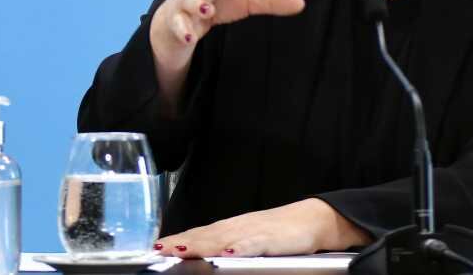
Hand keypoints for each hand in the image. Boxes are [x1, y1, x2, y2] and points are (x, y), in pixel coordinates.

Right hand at [150, 0, 305, 60]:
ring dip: (196, 4)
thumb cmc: (216, 4)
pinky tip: (191, 37)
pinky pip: (176, 24)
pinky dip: (183, 30)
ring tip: (207, 12)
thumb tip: (301, 3)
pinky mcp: (175, 23)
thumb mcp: (245, 2)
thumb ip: (271, 1)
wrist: (178, 22)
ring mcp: (184, 3)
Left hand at [154, 198, 372, 257]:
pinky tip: (228, 252)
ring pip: (224, 237)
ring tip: (183, 250)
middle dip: (182, 242)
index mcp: (232, 228)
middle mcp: (239, 226)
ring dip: (202, 243)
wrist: (315, 219)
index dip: (178, 239)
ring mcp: (255, 230)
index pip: (200, 232)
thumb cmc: (282, 233)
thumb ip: (227, 245)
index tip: (156, 246)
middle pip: (206, 234)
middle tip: (160, 249)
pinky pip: (254, 242)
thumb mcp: (250, 240)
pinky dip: (240, 247)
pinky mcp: (273, 238)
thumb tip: (203, 254)